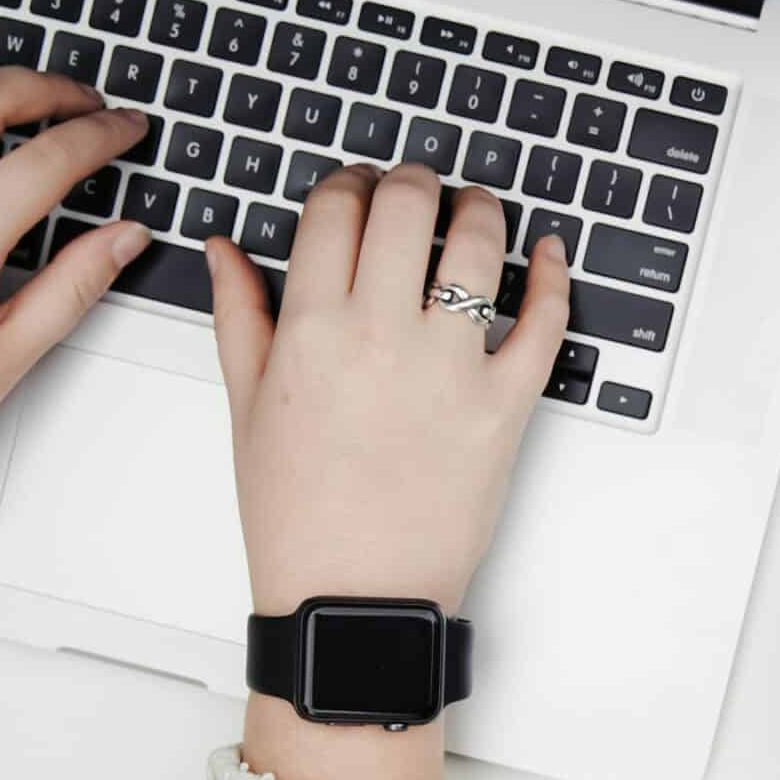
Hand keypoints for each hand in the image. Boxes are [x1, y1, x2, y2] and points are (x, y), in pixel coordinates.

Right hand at [209, 163, 570, 779]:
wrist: (352, 599)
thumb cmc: (297, 515)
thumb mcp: (246, 409)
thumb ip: (239, 315)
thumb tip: (226, 248)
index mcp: (310, 330)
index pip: (335, 208)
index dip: (349, 183)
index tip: (359, 190)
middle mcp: (380, 336)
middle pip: (406, 205)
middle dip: (413, 180)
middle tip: (418, 189)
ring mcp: (449, 369)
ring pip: (478, 245)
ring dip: (481, 210)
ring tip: (476, 211)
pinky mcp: (506, 406)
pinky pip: (544, 322)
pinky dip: (553, 276)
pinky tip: (548, 253)